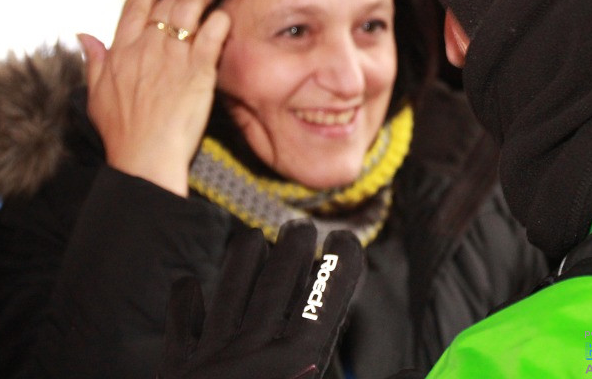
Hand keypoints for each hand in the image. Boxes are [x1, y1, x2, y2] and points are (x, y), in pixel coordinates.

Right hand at [77, 0, 230, 195]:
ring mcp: (174, 56)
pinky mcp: (200, 69)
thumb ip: (94, 61)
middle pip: (168, 4)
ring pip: (191, 10)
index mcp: (121, 51)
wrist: (145, 156)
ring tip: (211, 2)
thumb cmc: (121, 132)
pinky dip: (220, 19)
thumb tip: (84, 35)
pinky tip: (224, 19)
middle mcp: (147, 47)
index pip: (136, 4)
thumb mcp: (96, 94)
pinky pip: (214, 32)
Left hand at [157, 222, 362, 378]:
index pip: (327, 295)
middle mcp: (256, 349)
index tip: (345, 240)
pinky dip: (185, 303)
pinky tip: (189, 285)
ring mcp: (213, 359)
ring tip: (252, 239)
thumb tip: (414, 373)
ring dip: (241, 261)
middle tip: (301, 227)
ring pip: (229, 291)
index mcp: (300, 359)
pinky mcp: (178, 373)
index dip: (339, 263)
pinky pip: (180, 329)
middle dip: (292, 249)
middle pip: (277, 281)